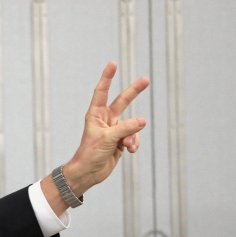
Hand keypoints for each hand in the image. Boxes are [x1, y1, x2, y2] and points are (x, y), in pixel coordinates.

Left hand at [61, 61, 148, 197]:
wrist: (89, 173)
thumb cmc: (90, 153)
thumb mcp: (108, 139)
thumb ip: (126, 128)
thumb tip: (143, 120)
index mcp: (96, 114)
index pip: (102, 92)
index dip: (107, 78)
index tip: (112, 64)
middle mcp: (105, 119)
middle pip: (122, 101)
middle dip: (134, 92)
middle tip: (146, 79)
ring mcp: (114, 130)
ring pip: (132, 126)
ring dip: (132, 136)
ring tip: (126, 146)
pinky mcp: (120, 141)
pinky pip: (133, 137)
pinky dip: (133, 144)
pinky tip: (128, 151)